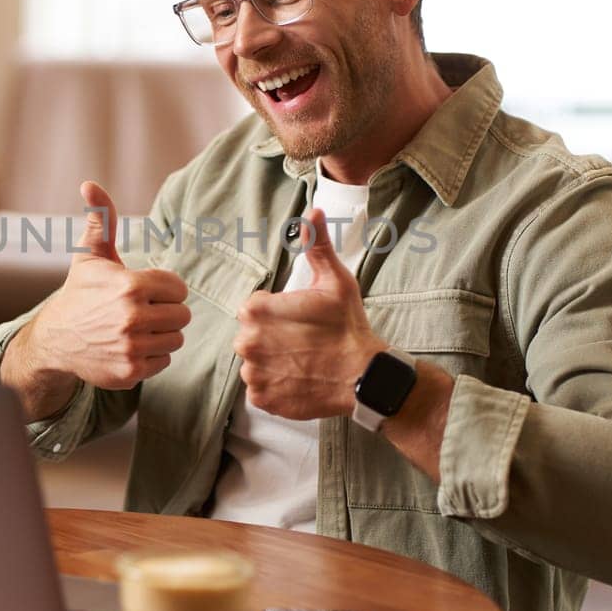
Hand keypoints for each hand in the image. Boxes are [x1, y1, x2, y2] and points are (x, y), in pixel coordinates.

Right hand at [23, 181, 191, 389]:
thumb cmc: (80, 294)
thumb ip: (101, 220)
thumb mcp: (90, 256)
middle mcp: (132, 318)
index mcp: (130, 285)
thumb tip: (90, 184)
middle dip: (165, 312)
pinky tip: (130, 347)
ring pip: (176, 339)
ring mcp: (131, 348)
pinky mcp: (131, 373)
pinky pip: (164, 361)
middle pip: (182, 315)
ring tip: (136, 328)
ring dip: (160, 334)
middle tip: (141, 311)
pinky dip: (151, 356)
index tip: (145, 291)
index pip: (178, 288)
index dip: (164, 289)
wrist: (55, 340)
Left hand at [233, 209, 386, 419]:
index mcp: (256, 312)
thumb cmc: (347, 326)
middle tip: (303, 341)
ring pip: (255, 362)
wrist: (364, 375)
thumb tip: (313, 211)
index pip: (255, 308)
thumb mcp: (334, 280)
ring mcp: (253, 373)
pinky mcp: (262, 399)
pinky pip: (260, 388)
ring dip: (272, 361)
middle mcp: (247, 343)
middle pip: (251, 335)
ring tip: (302, 360)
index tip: (300, 318)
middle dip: (272, 336)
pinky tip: (298, 378)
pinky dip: (275, 385)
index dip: (278, 311)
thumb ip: (316, 244)